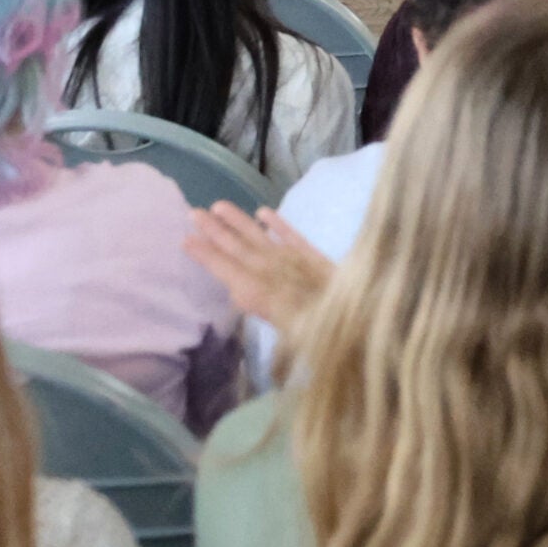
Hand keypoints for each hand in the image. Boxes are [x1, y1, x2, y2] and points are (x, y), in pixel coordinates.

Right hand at [183, 203, 334, 332]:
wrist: (362, 323)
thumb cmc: (321, 340)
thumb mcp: (284, 335)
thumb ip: (260, 307)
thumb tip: (242, 288)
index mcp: (258, 293)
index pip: (225, 268)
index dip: (205, 254)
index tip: (186, 239)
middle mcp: (271, 271)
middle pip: (237, 247)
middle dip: (215, 231)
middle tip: (193, 212)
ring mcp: (293, 260)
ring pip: (259, 236)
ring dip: (238, 221)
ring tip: (218, 205)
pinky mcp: (314, 256)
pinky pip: (291, 236)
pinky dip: (277, 224)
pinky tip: (263, 212)